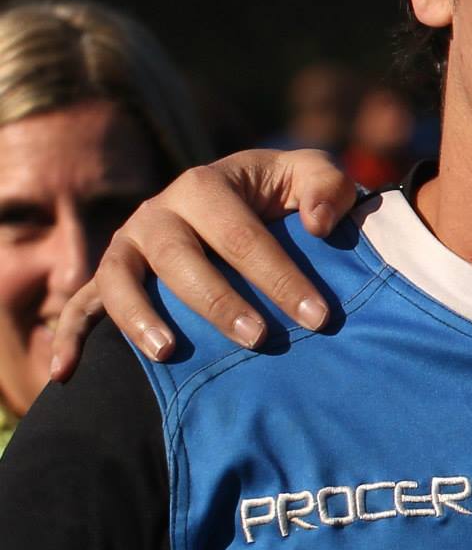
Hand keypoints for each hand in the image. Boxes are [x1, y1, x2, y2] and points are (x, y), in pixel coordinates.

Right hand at [47, 149, 357, 380]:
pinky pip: (80, 305)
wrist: (240, 198)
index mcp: (206, 185)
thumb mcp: (308, 175)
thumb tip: (320, 225)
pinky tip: (66, 373)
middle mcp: (158, 214)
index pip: (243, 235)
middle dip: (219, 302)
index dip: (281, 277)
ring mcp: (129, 246)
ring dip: (140, 317)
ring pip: (120, 279)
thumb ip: (326, 187)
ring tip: (169, 354)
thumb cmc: (279, 194)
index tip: (318, 317)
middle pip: (180, 258)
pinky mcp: (111, 275)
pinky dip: (69, 337)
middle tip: (260, 339)